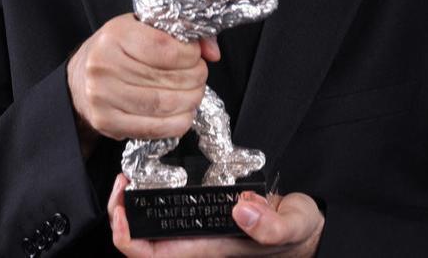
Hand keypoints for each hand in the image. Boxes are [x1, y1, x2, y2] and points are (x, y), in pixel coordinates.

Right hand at [67, 14, 219, 150]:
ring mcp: (102, 97)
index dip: (191, 55)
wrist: (80, 78)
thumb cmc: (119, 50)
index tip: (196, 56)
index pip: (167, 48)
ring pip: (165, 105)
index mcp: (116, 34)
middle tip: (200, 76)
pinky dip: (178, 122)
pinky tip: (183, 112)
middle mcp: (104, 65)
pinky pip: (155, 128)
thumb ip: (183, 32)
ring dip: (191, 100)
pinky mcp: (106, 123)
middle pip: (168, 79)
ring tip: (194, 93)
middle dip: (196, 79)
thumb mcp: (146, 28)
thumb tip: (212, 52)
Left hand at [108, 174, 324, 256]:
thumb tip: (240, 211)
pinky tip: (155, 177)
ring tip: (130, 178)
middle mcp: (198, 242)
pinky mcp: (207, 215)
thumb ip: (270, 225)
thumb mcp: (292, 225)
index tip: (122, 209)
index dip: (127, 237)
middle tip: (122, 182)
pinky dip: (156, 196)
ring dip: (136, 205)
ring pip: (153, 226)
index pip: (151, 255)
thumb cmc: (298, 233)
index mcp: (208, 248)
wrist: (305, 229)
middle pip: (143, 241)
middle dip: (123, 214)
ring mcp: (201, 229)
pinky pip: (170, 212)